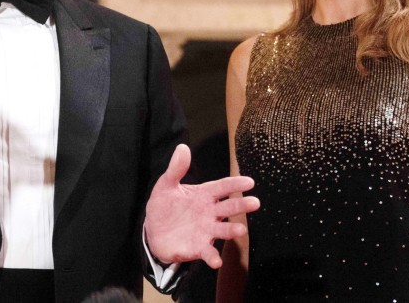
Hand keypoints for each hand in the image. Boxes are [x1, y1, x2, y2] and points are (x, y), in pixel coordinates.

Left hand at [145, 144, 259, 268]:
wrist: (153, 231)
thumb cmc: (164, 206)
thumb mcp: (166, 185)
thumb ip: (176, 169)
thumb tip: (183, 147)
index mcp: (204, 195)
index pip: (222, 187)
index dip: (235, 184)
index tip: (249, 182)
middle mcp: (209, 213)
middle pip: (228, 208)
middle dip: (241, 205)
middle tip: (255, 202)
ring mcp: (206, 231)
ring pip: (223, 230)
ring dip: (232, 231)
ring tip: (242, 230)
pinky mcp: (199, 248)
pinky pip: (208, 253)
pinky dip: (213, 257)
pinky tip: (216, 261)